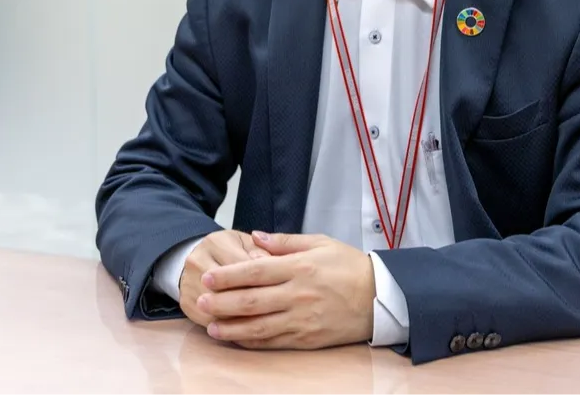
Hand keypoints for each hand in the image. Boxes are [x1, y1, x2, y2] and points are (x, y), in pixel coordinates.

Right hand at [180, 229, 269, 327]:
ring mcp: (188, 284)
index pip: (240, 264)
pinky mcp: (186, 304)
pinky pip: (208, 321)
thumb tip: (270, 262)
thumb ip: (260, 250)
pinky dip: (228, 329)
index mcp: (215, 242)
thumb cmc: (231, 251)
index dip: (261, 278)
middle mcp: (197, 261)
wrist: (199, 260)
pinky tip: (245, 331)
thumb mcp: (245, 243)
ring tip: (263, 323)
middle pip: (226, 288)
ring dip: (239, 319)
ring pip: (217, 308)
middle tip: (273, 310)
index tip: (279, 287)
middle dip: (250, 301)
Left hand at [196, 232, 375, 349]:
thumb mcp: (320, 243)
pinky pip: (273, 342)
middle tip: (201, 300)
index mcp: (300, 267)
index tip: (210, 276)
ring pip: (258, 326)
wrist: (378, 297)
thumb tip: (256, 237)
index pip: (256, 271)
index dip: (230, 275)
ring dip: (232, 327)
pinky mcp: (306, 339)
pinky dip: (252, 342)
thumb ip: (285, 242)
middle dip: (223, 301)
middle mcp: (298, 294)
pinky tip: (237, 338)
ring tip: (211, 325)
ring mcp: (301, 319)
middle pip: (252, 300)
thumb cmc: (348, 266)